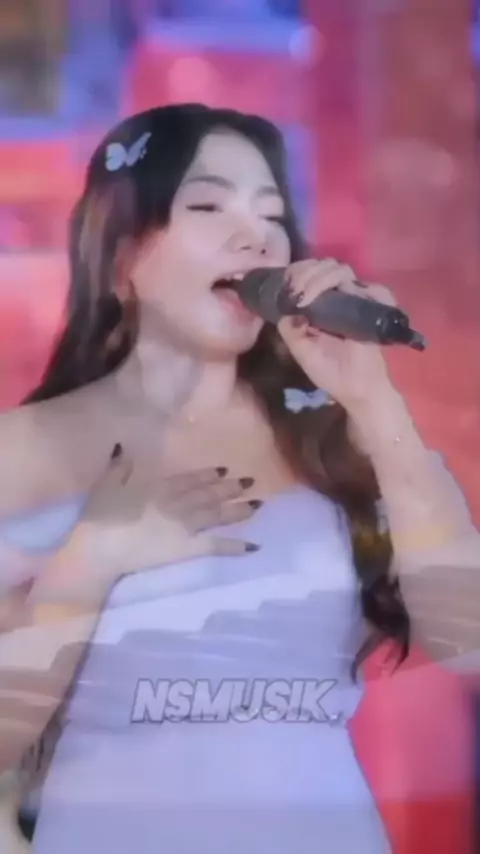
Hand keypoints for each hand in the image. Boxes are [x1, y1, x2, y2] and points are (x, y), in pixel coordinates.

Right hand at [70, 447, 260, 584]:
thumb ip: (119, 466)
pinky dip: (235, 546)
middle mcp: (178, 502)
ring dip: (239, 509)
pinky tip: (254, 546)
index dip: (208, 475)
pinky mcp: (187, 548)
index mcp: (160, 487)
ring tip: (258, 504)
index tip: (223, 470)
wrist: (100, 549)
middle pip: (210, 493)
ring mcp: (185, 525)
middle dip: (231, 487)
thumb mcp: (105, 485)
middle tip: (250, 481)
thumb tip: (124, 446)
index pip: (190, 479)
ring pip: (218, 514)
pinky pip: (216, 546)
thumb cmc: (99, 518)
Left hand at [277, 258, 397, 411]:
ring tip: (308, 295)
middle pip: (323, 266)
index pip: (308, 274)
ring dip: (320, 277)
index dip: (296, 273)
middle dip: (305, 273)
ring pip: (339, 270)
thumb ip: (290, 330)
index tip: (287, 285)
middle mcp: (338, 296)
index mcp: (319, 303)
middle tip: (297, 290)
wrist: (357, 388)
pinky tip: (334, 297)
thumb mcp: (302, 351)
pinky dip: (351, 288)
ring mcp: (358, 298)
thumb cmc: (330, 371)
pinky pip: (370, 288)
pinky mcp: (377, 306)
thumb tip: (287, 307)